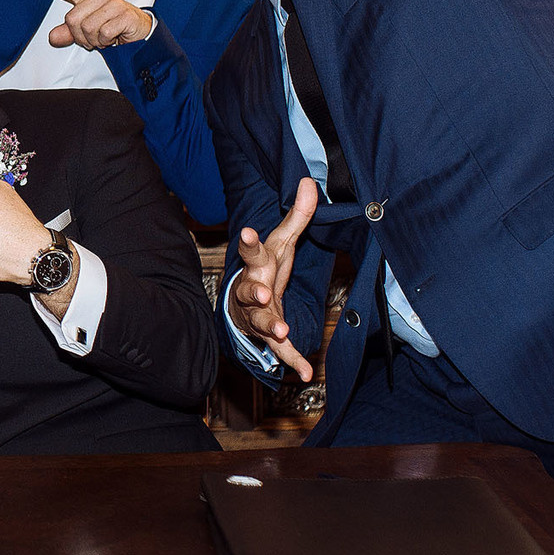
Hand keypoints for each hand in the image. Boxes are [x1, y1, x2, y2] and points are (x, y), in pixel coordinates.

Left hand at [29, 0, 155, 49]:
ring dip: (94, 40)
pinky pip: (104, 33)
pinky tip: (112, 38)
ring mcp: (113, 3)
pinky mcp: (124, 14)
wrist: (139, 30)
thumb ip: (68, 32)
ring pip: (88, 28)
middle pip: (73, 19)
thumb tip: (53, 37)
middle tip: (92, 37)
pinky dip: (106, 41)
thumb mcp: (86, 28)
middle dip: (80, 35)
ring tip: (103, 37)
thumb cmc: (111, 24)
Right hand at [227, 177, 318, 381]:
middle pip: (250, 290)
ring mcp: (257, 315)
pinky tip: (304, 373)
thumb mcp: (280, 242)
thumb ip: (296, 216)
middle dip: (255, 292)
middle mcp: (252, 290)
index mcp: (257, 264)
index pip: (251, 251)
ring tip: (283, 329)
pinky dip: (291, 361)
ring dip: (271, 325)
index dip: (249, 242)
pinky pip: (278, 350)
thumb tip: (309, 180)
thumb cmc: (265, 269)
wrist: (244, 304)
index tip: (248, 232)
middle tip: (263, 294)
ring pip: (260, 320)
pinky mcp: (267, 336)